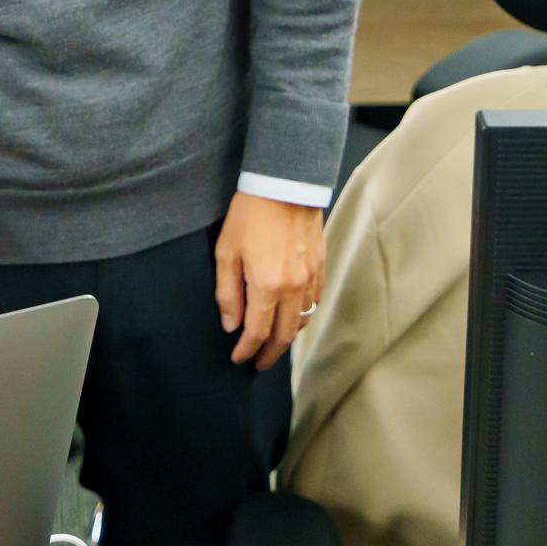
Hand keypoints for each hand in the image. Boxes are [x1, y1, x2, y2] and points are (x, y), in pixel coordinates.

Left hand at [214, 192, 325, 370]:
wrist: (285, 183)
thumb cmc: (251, 213)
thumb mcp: (226, 251)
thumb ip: (228, 292)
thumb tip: (231, 324)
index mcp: (267, 285)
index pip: (257, 332)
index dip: (246, 350)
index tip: (238, 358)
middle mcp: (293, 287)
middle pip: (284, 335)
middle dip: (269, 354)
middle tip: (258, 362)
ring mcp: (310, 277)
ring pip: (302, 321)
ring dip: (288, 337)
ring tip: (273, 343)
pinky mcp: (319, 266)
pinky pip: (314, 301)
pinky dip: (303, 316)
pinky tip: (293, 316)